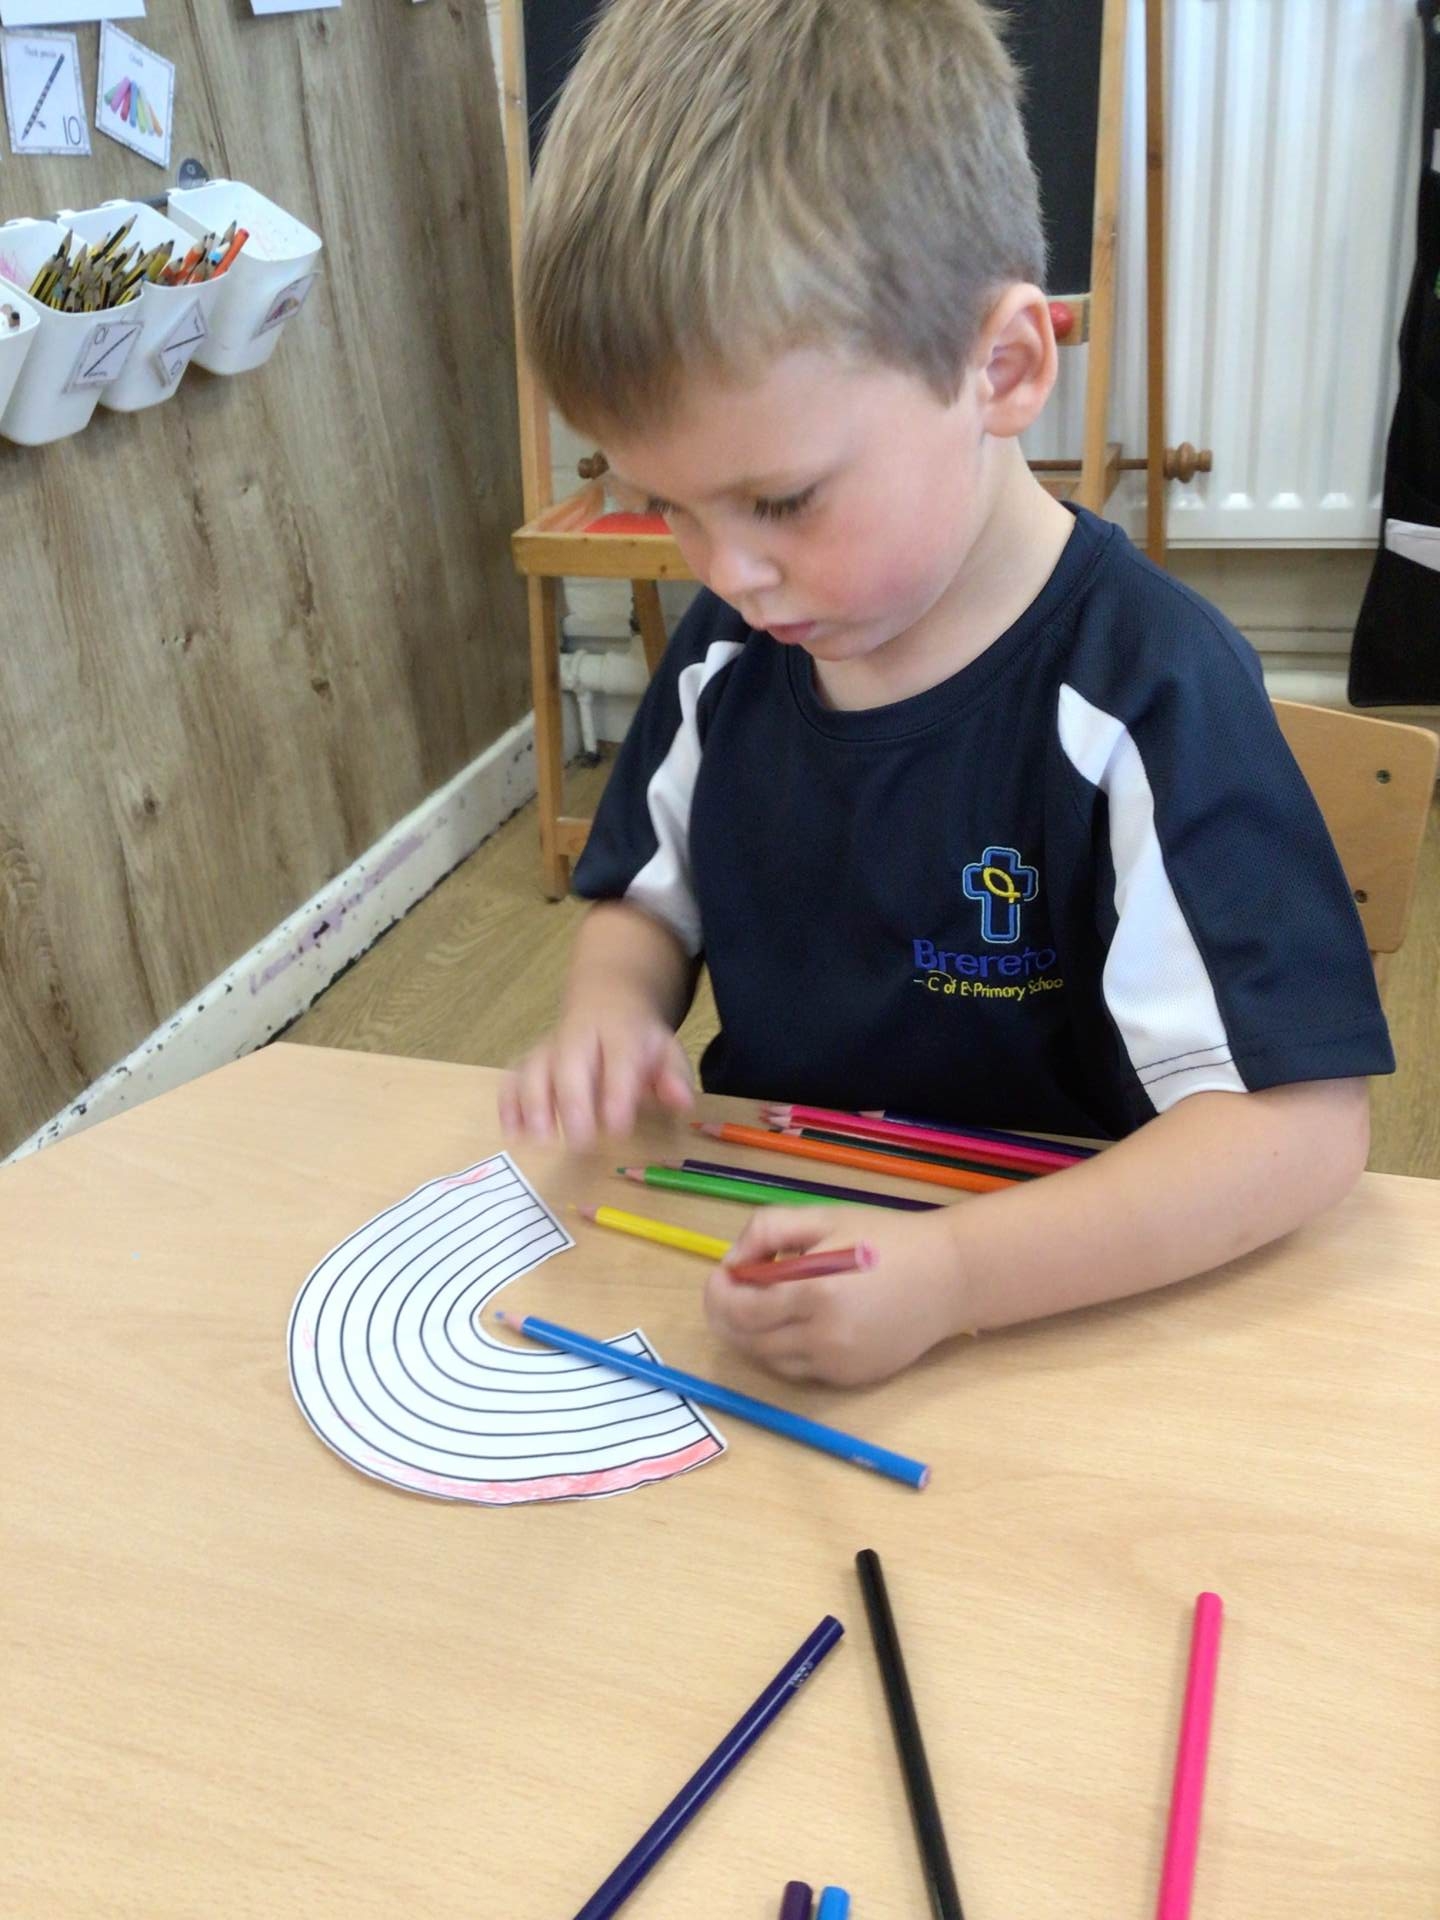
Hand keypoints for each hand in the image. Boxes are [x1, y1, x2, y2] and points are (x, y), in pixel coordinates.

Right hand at [499, 999, 694, 1146]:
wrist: (607, 1000)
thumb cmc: (638, 1039)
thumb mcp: (666, 1049)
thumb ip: (673, 1076)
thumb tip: (681, 1102)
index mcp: (619, 1032)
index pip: (618, 1058)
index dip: (617, 1092)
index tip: (618, 1128)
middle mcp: (579, 1036)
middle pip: (568, 1062)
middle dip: (571, 1101)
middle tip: (580, 1140)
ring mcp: (550, 1047)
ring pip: (534, 1068)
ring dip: (533, 1103)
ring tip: (539, 1138)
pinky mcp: (529, 1061)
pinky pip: (513, 1077)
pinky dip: (509, 1104)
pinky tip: (512, 1133)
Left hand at [703, 1204, 968, 1386]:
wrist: (950, 1277)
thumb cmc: (886, 1239)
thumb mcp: (823, 1217)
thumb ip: (768, 1231)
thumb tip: (733, 1263)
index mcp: (814, 1293)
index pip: (740, 1311)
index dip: (718, 1295)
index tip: (718, 1276)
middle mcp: (823, 1338)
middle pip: (747, 1342)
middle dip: (726, 1317)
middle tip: (728, 1292)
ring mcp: (838, 1365)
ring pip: (769, 1361)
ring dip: (752, 1336)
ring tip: (760, 1305)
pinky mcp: (852, 1380)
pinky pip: (799, 1371)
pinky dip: (784, 1350)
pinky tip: (793, 1323)